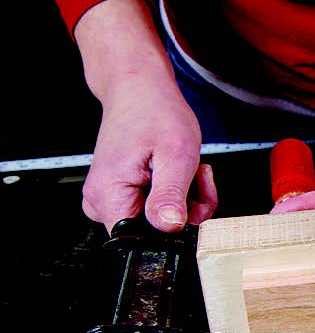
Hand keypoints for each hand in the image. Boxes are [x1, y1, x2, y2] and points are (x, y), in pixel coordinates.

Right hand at [75, 0, 217, 232]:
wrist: (140, 89)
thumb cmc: (155, 113)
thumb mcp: (175, 155)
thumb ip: (170, 195)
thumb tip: (169, 227)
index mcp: (109, 196)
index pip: (140, 243)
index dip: (172, 232)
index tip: (189, 204)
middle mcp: (102, 201)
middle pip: (154, 234)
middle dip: (186, 211)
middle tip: (194, 178)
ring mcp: (112, 198)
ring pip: (161, 222)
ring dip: (186, 200)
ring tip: (187, 169)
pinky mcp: (124, 193)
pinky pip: (158, 209)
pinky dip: (179, 194)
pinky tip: (180, 172)